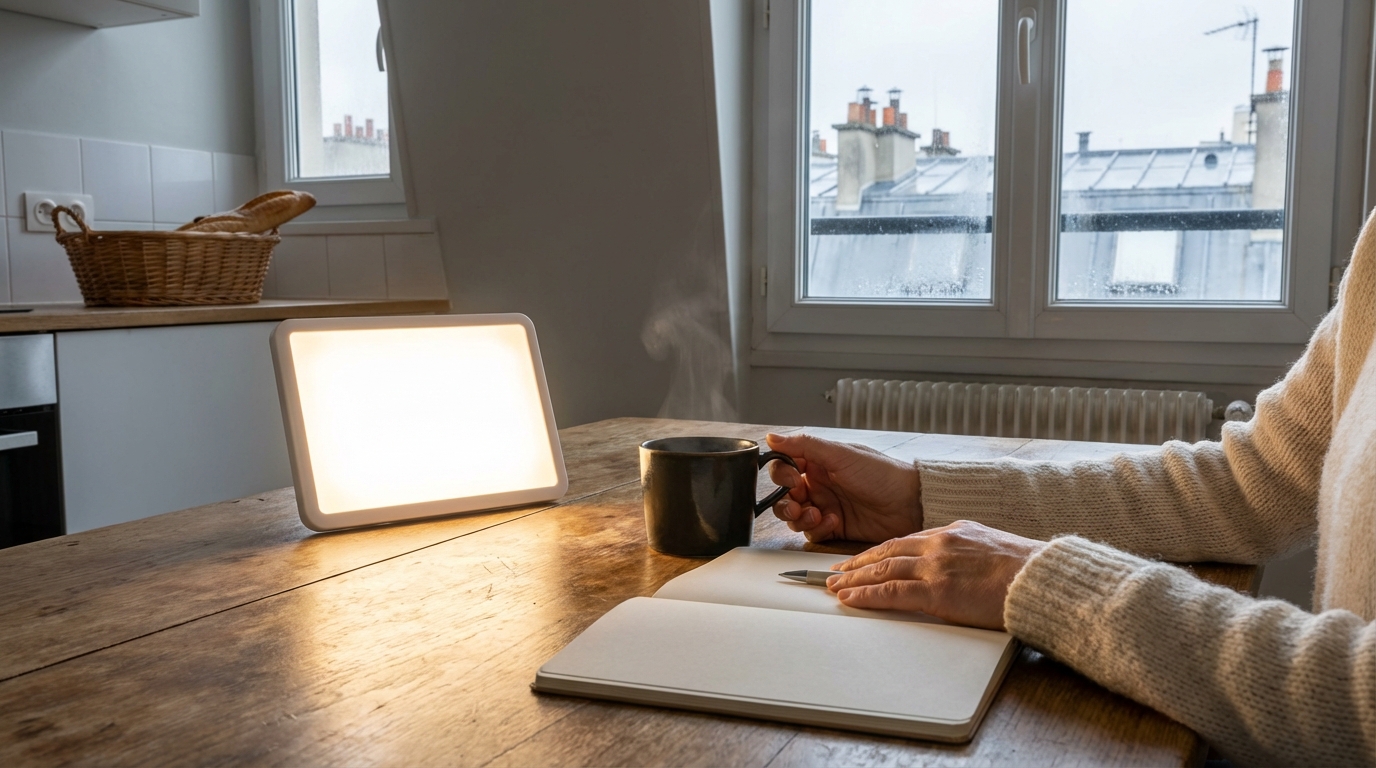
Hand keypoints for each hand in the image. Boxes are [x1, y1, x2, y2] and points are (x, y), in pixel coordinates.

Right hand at [765, 432, 921, 542]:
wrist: (909, 503)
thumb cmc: (880, 474)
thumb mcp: (840, 454)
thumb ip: (804, 445)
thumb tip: (772, 437)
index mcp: (818, 462)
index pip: (784, 466)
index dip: (782, 475)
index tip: (791, 479)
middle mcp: (819, 483)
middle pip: (784, 495)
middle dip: (785, 502)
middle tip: (798, 504)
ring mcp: (826, 506)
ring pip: (794, 516)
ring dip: (799, 517)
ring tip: (816, 514)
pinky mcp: (834, 527)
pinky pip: (812, 532)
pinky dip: (816, 529)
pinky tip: (832, 522)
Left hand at [826, 521, 1047, 629]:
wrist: (1041, 579)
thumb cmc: (1025, 569)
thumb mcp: (989, 546)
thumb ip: (964, 551)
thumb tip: (953, 562)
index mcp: (951, 532)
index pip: (903, 540)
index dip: (877, 550)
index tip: (860, 558)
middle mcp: (938, 544)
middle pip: (886, 551)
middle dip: (857, 563)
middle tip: (833, 571)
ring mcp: (935, 567)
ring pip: (882, 570)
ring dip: (853, 579)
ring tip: (833, 586)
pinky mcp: (937, 592)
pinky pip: (891, 593)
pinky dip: (866, 596)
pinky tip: (850, 599)